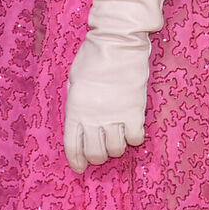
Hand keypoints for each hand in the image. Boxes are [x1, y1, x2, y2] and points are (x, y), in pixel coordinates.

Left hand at [63, 33, 147, 173]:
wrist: (118, 42)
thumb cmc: (93, 57)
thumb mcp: (74, 80)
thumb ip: (76, 104)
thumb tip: (80, 124)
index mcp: (75, 108)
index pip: (73, 146)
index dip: (76, 161)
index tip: (80, 167)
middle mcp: (93, 117)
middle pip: (95, 153)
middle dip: (97, 156)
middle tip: (101, 149)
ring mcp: (114, 115)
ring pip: (116, 149)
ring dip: (116, 147)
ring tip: (116, 136)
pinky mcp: (134, 111)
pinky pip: (135, 138)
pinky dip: (133, 137)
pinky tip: (131, 127)